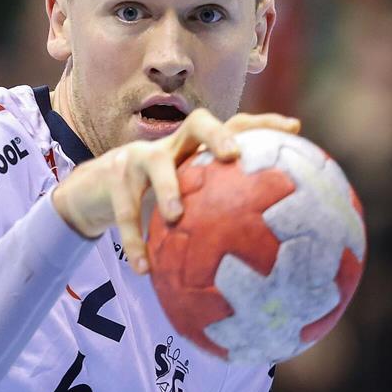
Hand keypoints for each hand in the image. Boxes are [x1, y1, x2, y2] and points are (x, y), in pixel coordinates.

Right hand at [51, 109, 299, 273]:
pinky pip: (124, 210)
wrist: (97, 190)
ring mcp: (139, 157)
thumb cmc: (157, 196)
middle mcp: (172, 144)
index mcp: (197, 147)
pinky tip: (144, 268)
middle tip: (233, 156)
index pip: (235, 124)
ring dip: (166, 189)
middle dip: (217, 134)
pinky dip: (134, 240)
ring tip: (176, 217)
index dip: (264, 123)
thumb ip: (220, 210)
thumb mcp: (188, 196)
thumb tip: (272, 250)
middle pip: (197, 123)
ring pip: (155, 164)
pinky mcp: (113, 179)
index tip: (295, 128)